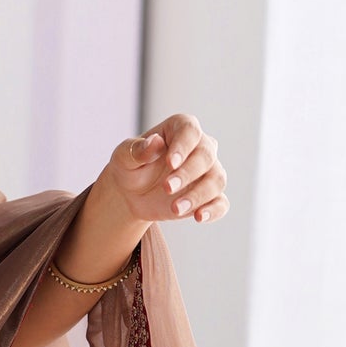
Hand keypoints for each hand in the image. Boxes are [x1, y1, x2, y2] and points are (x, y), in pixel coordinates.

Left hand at [104, 114, 227, 226]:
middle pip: (206, 156)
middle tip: (166, 188)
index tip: (171, 163)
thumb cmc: (131, 167)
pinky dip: (213, 210)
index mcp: (180, 129)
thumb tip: (155, 142)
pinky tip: (198, 217)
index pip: (190, 131)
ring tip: (175, 209)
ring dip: (198, 195)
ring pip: (216, 180)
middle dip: (187, 174)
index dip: (183, 146)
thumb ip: (137, 150)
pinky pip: (220, 203)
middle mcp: (200, 147)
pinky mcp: (208, 196)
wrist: (132, 193)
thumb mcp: (124, 157)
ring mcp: (207, 172)